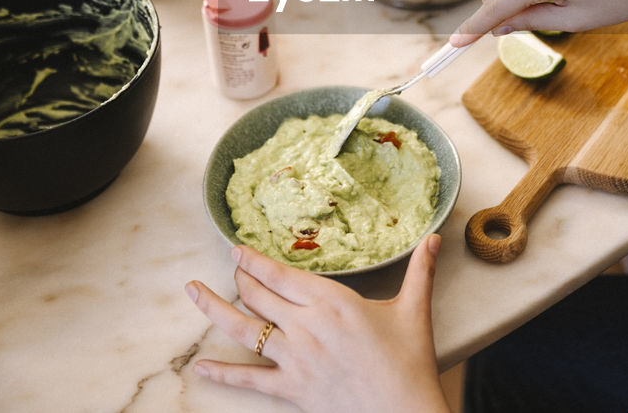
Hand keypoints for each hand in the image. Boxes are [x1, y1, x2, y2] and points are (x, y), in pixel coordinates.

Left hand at [185, 236, 449, 412]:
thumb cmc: (410, 362)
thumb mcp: (414, 310)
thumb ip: (420, 270)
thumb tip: (435, 238)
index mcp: (332, 301)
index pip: (281, 274)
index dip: (255, 260)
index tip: (238, 249)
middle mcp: (306, 325)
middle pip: (259, 295)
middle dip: (239, 277)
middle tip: (228, 267)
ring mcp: (295, 359)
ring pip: (244, 328)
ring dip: (213, 309)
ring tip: (191, 292)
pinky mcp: (291, 390)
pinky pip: (249, 380)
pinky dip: (222, 372)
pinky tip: (200, 366)